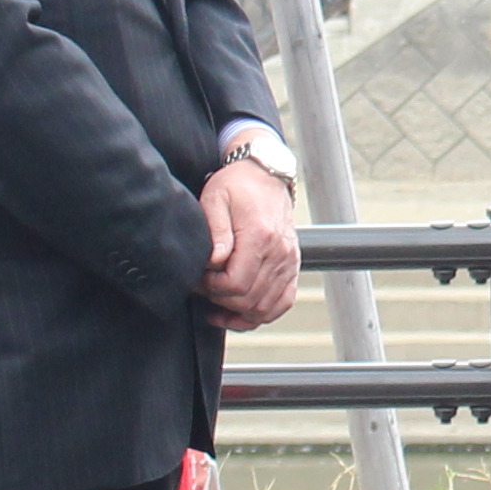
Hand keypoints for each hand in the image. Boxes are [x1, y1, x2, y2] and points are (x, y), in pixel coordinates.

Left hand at [196, 157, 305, 328]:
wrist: (265, 175)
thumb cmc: (236, 185)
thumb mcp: (215, 200)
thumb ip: (215, 232)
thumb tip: (214, 261)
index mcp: (260, 237)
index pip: (236, 284)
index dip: (212, 289)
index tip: (198, 278)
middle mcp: (280, 253)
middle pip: (249, 300)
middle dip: (220, 300)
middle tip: (203, 287)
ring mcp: (289, 262)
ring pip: (265, 308)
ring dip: (238, 313)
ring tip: (216, 303)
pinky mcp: (292, 267)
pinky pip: (282, 303)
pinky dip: (261, 314)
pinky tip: (240, 312)